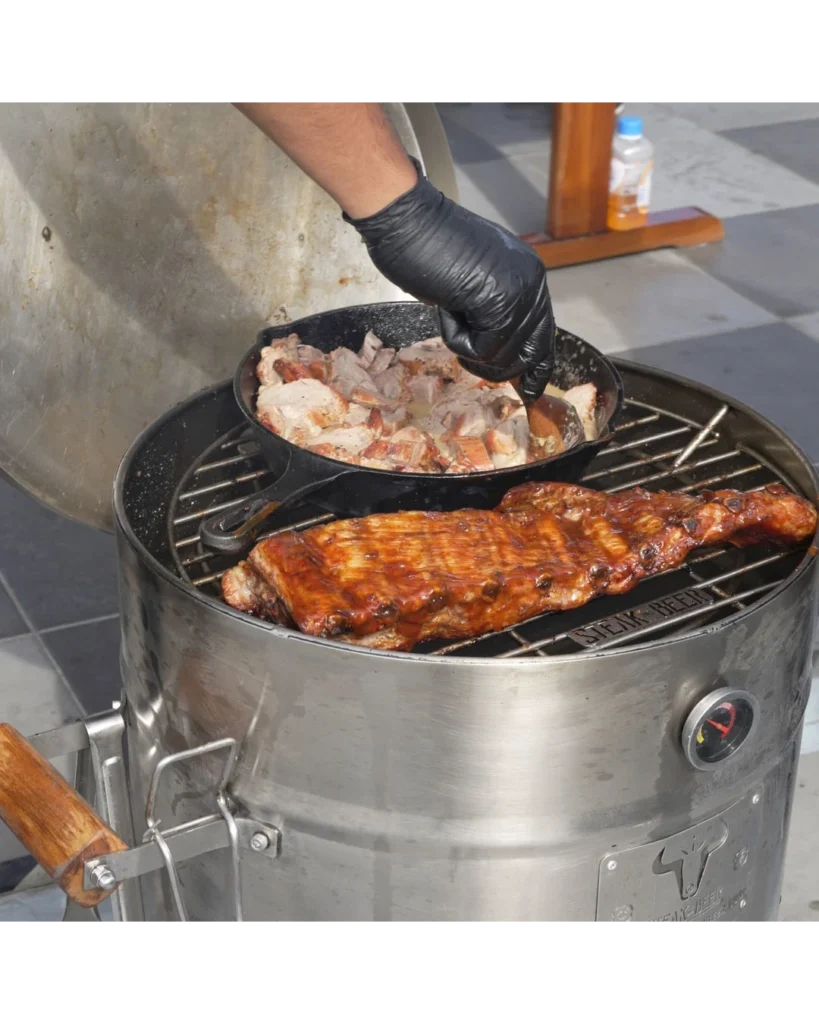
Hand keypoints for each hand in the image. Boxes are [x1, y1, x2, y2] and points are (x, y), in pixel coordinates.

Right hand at [344, 159, 554, 400]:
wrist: (407, 221)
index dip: (536, 368)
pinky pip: (482, 350)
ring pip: (503, 357)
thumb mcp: (473, 281)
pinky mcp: (501, 304)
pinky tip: (447, 308)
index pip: (544, 337)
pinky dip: (457, 339)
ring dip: (468, 346)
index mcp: (529, 276)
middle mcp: (533, 284)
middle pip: (529, 355)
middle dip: (498, 367)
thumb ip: (492, 308)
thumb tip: (501, 349)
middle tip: (465, 353)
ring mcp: (520, 293)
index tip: (530, 391)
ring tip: (450, 310)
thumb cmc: (427, 246)